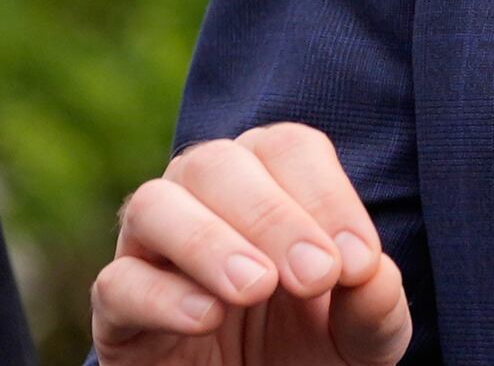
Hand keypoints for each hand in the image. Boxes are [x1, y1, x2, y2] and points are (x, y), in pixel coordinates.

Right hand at [92, 124, 413, 365]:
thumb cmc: (308, 353)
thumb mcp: (359, 337)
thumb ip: (374, 305)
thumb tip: (372, 274)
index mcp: (267, 183)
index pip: (288, 149)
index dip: (326, 196)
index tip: (358, 262)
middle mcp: (202, 199)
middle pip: (217, 162)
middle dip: (271, 216)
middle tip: (314, 277)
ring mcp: (151, 252)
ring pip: (153, 205)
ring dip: (207, 240)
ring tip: (254, 287)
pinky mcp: (118, 313)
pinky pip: (118, 283)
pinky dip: (160, 295)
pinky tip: (206, 317)